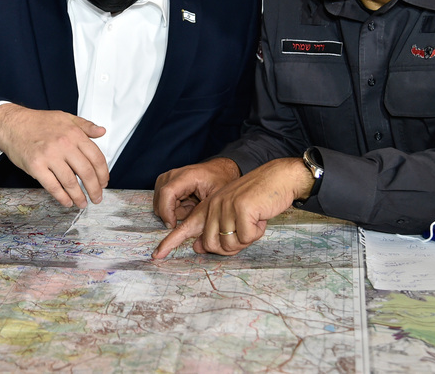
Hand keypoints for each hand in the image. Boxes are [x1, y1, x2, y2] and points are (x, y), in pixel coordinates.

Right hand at [0, 104, 108, 207]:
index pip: (96, 157)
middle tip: (97, 197)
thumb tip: (102, 131)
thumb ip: (85, 126)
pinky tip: (67, 201)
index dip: (103, 173)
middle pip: (86, 172)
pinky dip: (62, 197)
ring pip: (70, 182)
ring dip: (79, 196)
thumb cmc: (39, 122)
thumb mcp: (66, 118)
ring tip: (83, 203)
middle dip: (94, 189)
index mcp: (74, 134)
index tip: (104, 182)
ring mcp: (49, 156)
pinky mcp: (36, 166)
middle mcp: (64, 145)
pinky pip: (53, 186)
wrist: (12, 124)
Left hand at [152, 157, 311, 258]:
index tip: (156, 256)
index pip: (185, 227)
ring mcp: (226, 206)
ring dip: (246, 239)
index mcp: (209, 207)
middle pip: (212, 246)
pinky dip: (257, 232)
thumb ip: (215, 229)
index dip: (170, 243)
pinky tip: (260, 217)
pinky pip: (247, 237)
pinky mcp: (242, 209)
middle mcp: (213, 206)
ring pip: (230, 245)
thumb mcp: (234, 215)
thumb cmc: (258, 200)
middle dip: (232, 248)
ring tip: (254, 222)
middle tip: (246, 233)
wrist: (278, 178)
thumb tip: (199, 247)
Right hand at [152, 158, 240, 229]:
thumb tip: (188, 231)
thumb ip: (201, 214)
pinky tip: (187, 201)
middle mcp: (172, 174)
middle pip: (161, 201)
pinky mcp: (163, 182)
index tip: (173, 225)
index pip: (167, 193)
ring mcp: (166, 178)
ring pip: (160, 204)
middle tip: (193, 209)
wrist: (217, 170)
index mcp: (187, 176)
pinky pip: (161, 202)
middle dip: (174, 213)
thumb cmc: (219, 182)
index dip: (167, 211)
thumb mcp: (215, 200)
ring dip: (175, 211)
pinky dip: (174, 207)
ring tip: (192, 204)